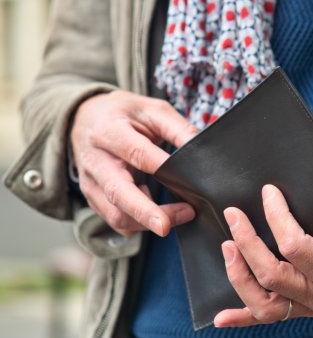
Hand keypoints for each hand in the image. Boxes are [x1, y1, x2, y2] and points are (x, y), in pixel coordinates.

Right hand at [70, 90, 198, 236]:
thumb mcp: (152, 110)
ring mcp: (90, 182)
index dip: (163, 169)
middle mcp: (95, 159)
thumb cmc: (124, 114)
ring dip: (148, 221)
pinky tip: (154, 212)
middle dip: (144, 213)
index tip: (187, 183)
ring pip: (115, 213)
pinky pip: (114, 220)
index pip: (137, 153)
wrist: (84, 118)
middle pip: (117, 192)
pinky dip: (137, 223)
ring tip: (179, 214)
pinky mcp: (92, 198)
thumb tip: (203, 151)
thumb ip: (178, 129)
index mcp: (110, 131)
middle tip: (166, 226)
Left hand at [214, 185, 312, 326]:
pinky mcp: (305, 310)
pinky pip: (270, 317)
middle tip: (234, 215)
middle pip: (272, 277)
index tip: (268, 193)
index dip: (276, 217)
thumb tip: (277, 195)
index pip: (294, 247)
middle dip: (247, 243)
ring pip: (264, 305)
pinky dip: (243, 318)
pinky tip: (221, 318)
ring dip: (239, 276)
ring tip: (227, 249)